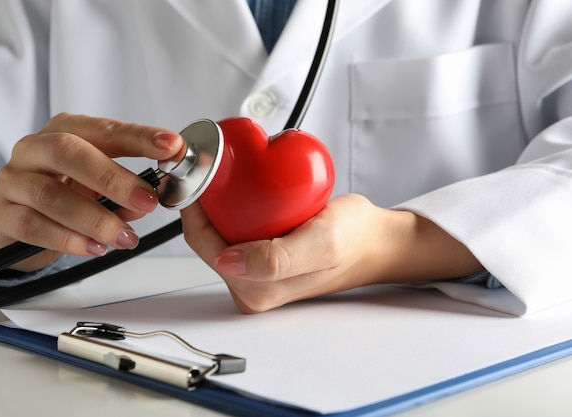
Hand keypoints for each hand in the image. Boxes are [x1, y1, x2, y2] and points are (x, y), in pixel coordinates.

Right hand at [0, 113, 183, 270]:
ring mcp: (13, 180)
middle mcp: (34, 149)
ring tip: (124, 237)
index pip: (105, 129)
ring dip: (95, 219)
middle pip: (68, 152)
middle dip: (113, 177)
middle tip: (147, 201)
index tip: (171, 146)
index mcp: (66, 131)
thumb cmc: (68, 192)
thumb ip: (126, 191)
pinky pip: (33, 226)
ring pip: (51, 196)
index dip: (139, 137)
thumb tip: (148, 199)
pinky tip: (95, 248)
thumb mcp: (100, 187)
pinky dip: (68, 239)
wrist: (21, 218)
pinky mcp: (2, 215)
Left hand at [181, 194, 482, 312]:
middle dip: (205, 203)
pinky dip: (234, 208)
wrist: (377, 241)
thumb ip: (276, 259)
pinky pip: (234, 231)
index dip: (196, 206)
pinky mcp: (261, 263)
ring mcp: (254, 276)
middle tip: (215, 167)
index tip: (201, 172)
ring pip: (218, 234)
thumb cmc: (355, 240)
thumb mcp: (320, 243)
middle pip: (205, 239)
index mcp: (256, 289)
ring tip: (226, 174)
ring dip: (218, 204)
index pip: (203, 243)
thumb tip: (227, 262)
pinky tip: (242, 189)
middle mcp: (250, 287)